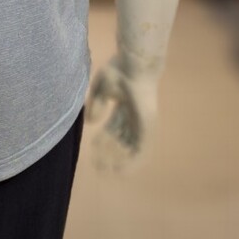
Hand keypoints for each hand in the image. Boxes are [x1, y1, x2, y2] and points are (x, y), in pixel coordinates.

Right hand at [85, 53, 158, 173]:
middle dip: (108, 151)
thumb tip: (90, 122)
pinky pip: (141, 151)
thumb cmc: (117, 72)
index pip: (113, 127)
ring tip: (105, 169)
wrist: (133, 67)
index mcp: (124, 105)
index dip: (103, 139)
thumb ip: (96, 105)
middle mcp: (134, 116)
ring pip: (129, 146)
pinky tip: (120, 170)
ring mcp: (142, 123)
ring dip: (117, 158)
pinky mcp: (148, 129)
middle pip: (121, 138)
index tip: (92, 150)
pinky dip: (131, 162)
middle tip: (97, 164)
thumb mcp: (101, 88)